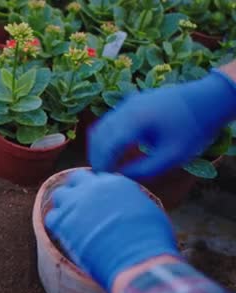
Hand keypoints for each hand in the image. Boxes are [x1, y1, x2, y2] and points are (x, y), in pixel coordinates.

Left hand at [44, 170, 180, 291]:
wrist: (138, 260)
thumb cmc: (151, 241)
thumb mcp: (148, 210)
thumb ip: (131, 200)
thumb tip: (125, 205)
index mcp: (116, 182)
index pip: (99, 178)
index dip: (97, 190)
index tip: (98, 201)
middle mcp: (93, 188)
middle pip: (76, 179)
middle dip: (77, 189)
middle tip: (80, 206)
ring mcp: (76, 203)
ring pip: (60, 194)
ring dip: (64, 205)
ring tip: (71, 219)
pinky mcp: (63, 222)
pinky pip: (51, 217)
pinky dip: (57, 224)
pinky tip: (65, 233)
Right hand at [88, 69, 235, 179]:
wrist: (209, 99)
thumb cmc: (194, 129)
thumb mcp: (173, 156)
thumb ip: (145, 169)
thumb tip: (121, 177)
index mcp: (135, 121)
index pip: (107, 146)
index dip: (102, 164)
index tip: (103, 180)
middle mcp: (126, 109)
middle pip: (99, 135)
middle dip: (97, 156)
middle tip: (101, 174)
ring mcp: (127, 103)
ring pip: (101, 126)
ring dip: (100, 145)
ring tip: (106, 163)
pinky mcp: (132, 102)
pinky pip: (110, 120)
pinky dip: (107, 136)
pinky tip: (115, 149)